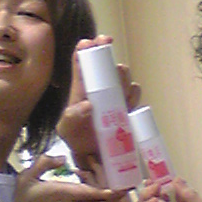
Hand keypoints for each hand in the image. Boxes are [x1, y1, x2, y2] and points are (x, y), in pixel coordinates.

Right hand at [11, 154, 121, 201]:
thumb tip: (62, 157)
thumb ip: (43, 163)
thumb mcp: (26, 178)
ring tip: (121, 189)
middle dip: (116, 198)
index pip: (91, 193)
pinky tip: (102, 193)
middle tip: (129, 188)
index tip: (122, 185)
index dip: (108, 191)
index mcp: (65, 193)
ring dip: (109, 201)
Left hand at [56, 36, 140, 167]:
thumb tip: (88, 105)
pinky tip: (129, 99)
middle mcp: (99, 89)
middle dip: (110, 59)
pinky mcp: (127, 109)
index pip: (82, 63)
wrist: (94, 159)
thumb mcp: (67, 130)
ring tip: (121, 84)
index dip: (86, 49)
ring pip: (123, 78)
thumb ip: (72, 118)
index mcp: (81, 88)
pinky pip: (135, 95)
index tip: (90, 42)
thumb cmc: (77, 140)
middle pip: (107, 66)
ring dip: (123, 77)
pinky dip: (134, 94)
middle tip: (112, 65)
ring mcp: (115, 97)